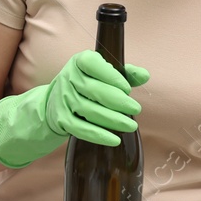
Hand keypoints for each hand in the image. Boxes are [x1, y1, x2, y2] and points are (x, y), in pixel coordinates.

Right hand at [0, 50, 149, 168]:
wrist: (56, 101)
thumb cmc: (88, 84)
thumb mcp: (104, 73)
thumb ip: (126, 74)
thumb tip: (145, 75)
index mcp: (80, 61)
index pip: (94, 65)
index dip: (112, 77)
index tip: (128, 88)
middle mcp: (69, 77)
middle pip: (94, 90)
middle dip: (118, 101)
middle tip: (136, 109)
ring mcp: (63, 99)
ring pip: (89, 110)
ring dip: (112, 119)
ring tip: (130, 125)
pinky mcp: (61, 119)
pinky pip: (80, 129)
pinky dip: (98, 135)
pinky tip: (114, 139)